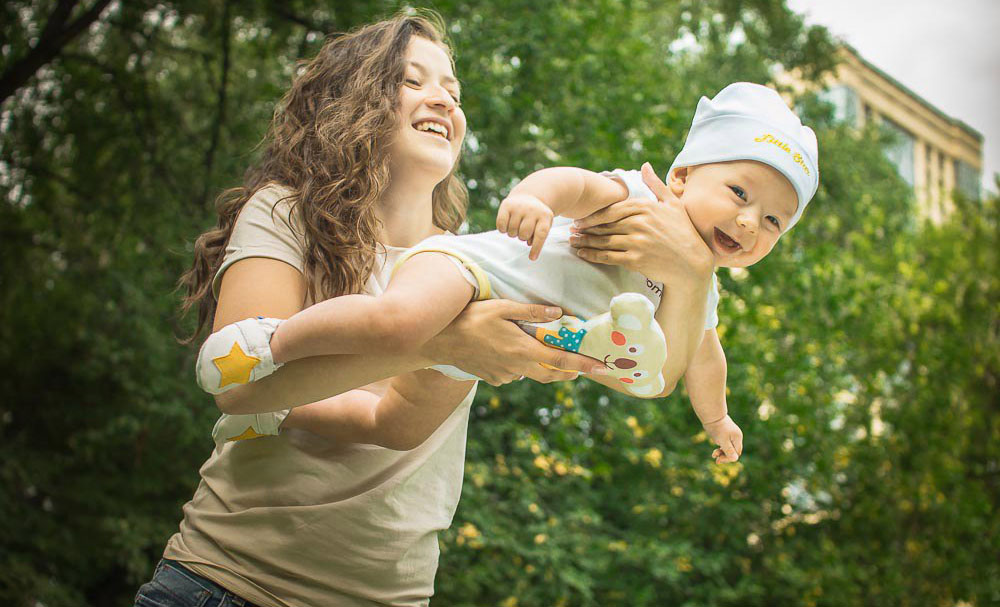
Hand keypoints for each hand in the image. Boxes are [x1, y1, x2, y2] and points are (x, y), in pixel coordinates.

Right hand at [421, 299, 607, 385]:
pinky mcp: (493, 378)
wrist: (439, 341)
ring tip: (547, 354)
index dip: (583, 364)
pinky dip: (522, 366)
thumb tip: (558, 313)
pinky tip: (515, 353)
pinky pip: (515, 374)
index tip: (600, 368)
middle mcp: (517, 367)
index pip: (561, 360)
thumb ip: (531, 311)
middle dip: (569, 372)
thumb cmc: (470, 319)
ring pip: (532, 374)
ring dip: (543, 367)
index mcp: (523, 350)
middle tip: (582, 367)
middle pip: (551, 375)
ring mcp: (504, 375)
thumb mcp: (501, 308)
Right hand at [496, 193, 554, 259]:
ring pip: (512, 231)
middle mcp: (532, 209)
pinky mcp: (506, 205)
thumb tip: (530, 248)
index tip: (532, 258)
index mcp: (545, 215)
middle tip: (524, 230)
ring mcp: (519, 206)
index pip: (541, 234)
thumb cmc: (537, 218)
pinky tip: (507, 224)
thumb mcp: (543, 224)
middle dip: (523, 237)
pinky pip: (501, 226)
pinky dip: (503, 229)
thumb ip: (538, 237)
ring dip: (513, 233)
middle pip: (524, 234)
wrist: (528, 196)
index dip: (536, 247)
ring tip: (517, 225)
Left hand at [569, 162, 713, 286]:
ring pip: (603, 240)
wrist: (692, 264)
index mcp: (646, 207)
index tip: (581, 219)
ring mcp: (637, 242)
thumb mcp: (673, 204)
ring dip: (585, 242)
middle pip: (605, 225)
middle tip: (572, 230)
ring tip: (573, 242)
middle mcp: (640, 223)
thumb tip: (644, 165)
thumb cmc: (683, 232)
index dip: (593, 215)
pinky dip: (593, 255)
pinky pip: (608, 256)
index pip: (612, 210)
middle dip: (586, 228)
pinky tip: (583, 254)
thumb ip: (655, 184)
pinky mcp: (636, 260)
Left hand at [703, 415, 743, 463]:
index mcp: (737, 438)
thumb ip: (729, 450)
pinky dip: (721, 447)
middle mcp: (737, 437)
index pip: (736, 453)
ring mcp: (732, 435)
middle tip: (714, 457)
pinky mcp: (727, 433)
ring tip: (713, 454)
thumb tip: (735, 459)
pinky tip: (715, 450)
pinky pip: (726, 444)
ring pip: (729, 448)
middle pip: (733, 451)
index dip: (728, 458)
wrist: (712, 415)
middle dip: (724, 456)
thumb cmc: (717, 428)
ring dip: (721, 452)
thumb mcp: (722, 440)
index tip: (718, 459)